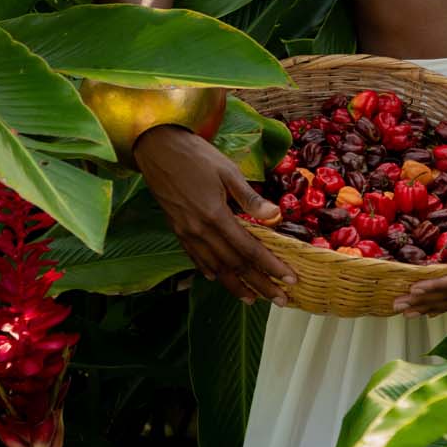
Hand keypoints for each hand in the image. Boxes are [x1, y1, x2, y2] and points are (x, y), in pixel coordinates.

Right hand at [133, 124, 296, 306]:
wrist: (156, 148)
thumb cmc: (196, 155)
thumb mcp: (227, 170)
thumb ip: (250, 198)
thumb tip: (276, 216)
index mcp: (215, 215)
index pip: (249, 249)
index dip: (271, 266)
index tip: (290, 279)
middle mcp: (199, 230)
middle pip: (234, 265)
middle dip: (259, 284)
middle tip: (280, 299)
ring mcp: (185, 232)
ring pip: (214, 267)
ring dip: (235, 285)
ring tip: (253, 298)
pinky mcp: (176, 229)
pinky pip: (195, 257)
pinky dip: (209, 270)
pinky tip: (218, 278)